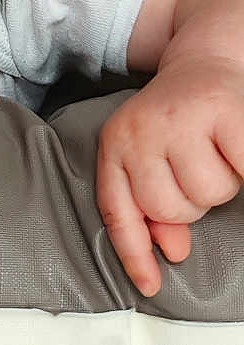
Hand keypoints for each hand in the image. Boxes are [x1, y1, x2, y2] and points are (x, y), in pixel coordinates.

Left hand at [96, 61, 243, 295]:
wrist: (204, 61)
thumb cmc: (181, 121)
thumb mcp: (152, 159)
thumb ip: (151, 204)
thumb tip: (171, 250)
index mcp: (115, 143)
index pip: (116, 207)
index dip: (132, 250)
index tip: (148, 285)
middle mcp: (138, 129)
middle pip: (169, 207)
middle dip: (192, 198)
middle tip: (198, 163)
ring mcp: (176, 118)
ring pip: (206, 193)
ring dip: (221, 180)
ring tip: (215, 150)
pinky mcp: (218, 110)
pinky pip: (239, 168)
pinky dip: (241, 167)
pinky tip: (234, 147)